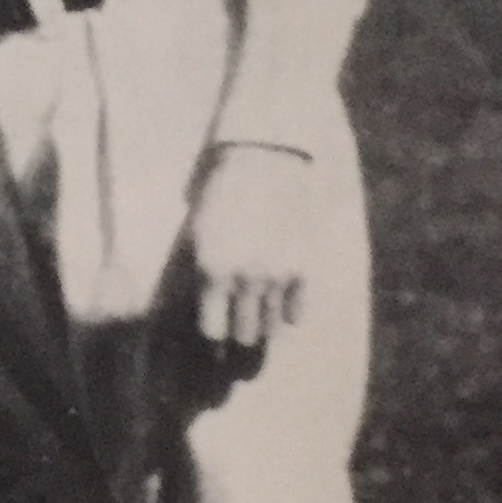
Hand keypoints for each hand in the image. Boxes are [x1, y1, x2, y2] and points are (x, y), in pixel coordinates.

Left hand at [188, 143, 313, 366]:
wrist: (266, 162)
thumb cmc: (223, 197)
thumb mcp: (197, 233)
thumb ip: (198, 274)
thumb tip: (200, 316)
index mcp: (212, 270)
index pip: (212, 332)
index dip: (212, 338)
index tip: (214, 341)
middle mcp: (245, 279)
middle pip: (243, 336)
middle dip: (238, 338)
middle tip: (238, 336)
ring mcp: (277, 276)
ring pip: (271, 330)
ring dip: (263, 328)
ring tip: (258, 322)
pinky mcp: (304, 270)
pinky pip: (297, 315)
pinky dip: (288, 314)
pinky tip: (280, 303)